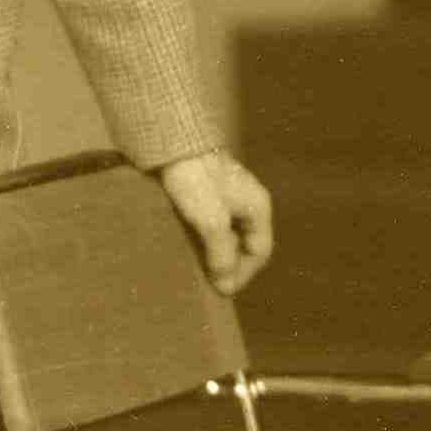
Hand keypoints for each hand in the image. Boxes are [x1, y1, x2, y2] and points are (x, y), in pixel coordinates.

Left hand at [158, 148, 273, 296]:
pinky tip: (186, 247)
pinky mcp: (206, 194)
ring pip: (227, 235)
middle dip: (228, 266)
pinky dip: (201, 240)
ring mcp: (227, 198)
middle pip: (244, 244)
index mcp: (257, 206)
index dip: (244, 274)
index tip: (220, 289)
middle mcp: (246, 203)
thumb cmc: (195, 179)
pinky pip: (210, 225)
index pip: (260, 251)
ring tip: (195, 268)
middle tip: (207, 282)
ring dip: (213, 254)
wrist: (170, 141)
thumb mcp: (211, 220)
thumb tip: (225, 286)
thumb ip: (221, 253)